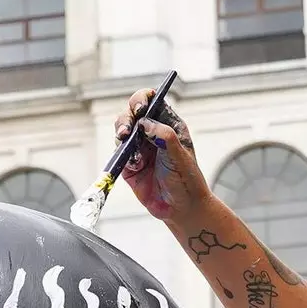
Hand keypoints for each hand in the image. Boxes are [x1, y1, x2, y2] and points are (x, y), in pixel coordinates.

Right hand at [113, 88, 211, 221]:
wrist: (180, 208)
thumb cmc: (187, 180)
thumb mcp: (180, 156)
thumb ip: (164, 136)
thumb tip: (144, 122)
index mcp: (169, 125)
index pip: (153, 102)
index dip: (143, 99)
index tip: (141, 108)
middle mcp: (152, 133)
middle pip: (132, 113)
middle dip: (127, 118)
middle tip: (127, 130)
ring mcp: (139, 147)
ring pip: (122, 130)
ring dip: (121, 133)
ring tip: (125, 142)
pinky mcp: (129, 163)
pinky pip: (119, 152)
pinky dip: (123, 155)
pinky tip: (135, 165)